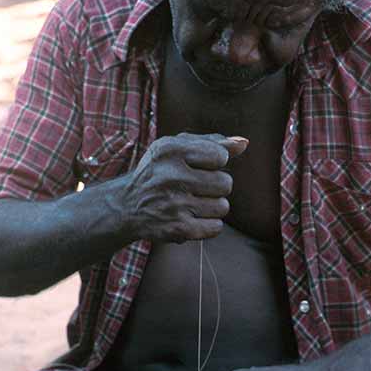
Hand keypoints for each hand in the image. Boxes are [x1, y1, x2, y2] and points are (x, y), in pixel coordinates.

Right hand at [126, 132, 247, 243]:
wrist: (126, 206)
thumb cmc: (159, 171)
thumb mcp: (177, 147)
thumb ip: (212, 142)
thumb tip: (243, 143)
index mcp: (171, 150)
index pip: (220, 156)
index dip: (216, 162)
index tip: (200, 166)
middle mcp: (171, 176)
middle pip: (225, 183)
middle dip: (216, 186)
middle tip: (196, 187)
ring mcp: (174, 205)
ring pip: (222, 207)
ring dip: (212, 206)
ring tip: (192, 203)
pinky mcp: (177, 229)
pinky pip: (216, 227)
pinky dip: (209, 224)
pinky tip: (193, 218)